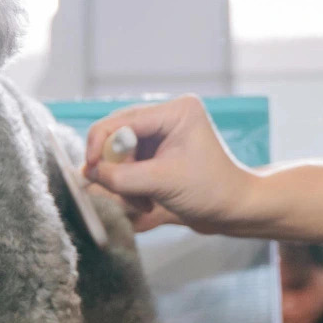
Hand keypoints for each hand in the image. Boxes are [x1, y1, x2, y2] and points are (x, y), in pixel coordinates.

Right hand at [83, 96, 258, 234]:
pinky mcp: (159, 152)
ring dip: (124, 182)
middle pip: (118, 135)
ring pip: (121, 153)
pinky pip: (129, 165)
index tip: (89, 169)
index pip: (124, 120)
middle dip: (116, 168)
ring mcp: (163, 134)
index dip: (101, 143)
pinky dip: (130, 186)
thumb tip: (88, 173)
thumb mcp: (163, 183)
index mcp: (176, 111)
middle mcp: (168, 116)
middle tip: (117, 192)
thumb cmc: (211, 192)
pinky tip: (145, 203)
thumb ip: (122, 177)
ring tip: (142, 203)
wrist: (235, 211)